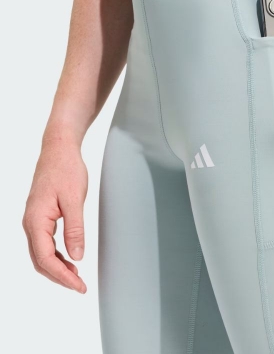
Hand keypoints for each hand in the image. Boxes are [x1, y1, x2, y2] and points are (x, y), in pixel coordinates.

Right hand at [22, 138, 87, 292]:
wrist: (59, 149)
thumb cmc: (66, 169)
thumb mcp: (75, 200)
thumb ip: (75, 229)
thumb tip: (78, 256)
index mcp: (35, 220)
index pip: (45, 258)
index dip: (62, 276)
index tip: (79, 286)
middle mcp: (30, 223)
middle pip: (41, 260)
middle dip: (60, 276)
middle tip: (81, 286)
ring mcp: (34, 220)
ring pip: (42, 253)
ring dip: (58, 267)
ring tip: (77, 276)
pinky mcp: (41, 216)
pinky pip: (45, 243)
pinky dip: (57, 255)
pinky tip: (70, 258)